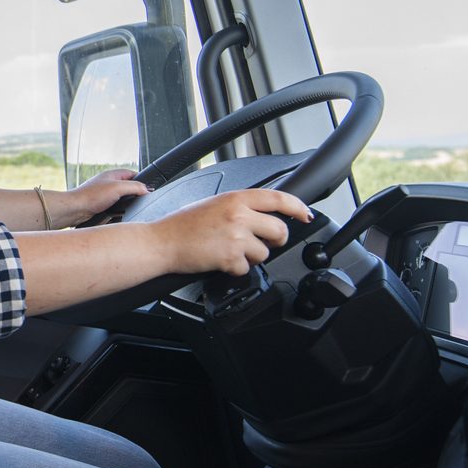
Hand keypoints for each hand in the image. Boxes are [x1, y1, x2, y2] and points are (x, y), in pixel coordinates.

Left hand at [58, 169, 148, 226]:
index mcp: (112, 175)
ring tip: (128, 207)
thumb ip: (134, 187)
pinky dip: (118, 210)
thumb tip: (147, 189)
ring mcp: (104, 195)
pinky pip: (115, 207)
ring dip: (126, 203)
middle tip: (140, 199)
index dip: (141, 179)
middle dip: (134, 193)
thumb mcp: (117, 188)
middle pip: (128, 186)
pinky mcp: (101, 205)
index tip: (149, 188)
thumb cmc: (90, 196)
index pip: (132, 173)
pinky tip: (119, 214)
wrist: (75, 209)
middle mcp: (108, 183)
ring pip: (122, 198)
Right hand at [154, 188, 312, 275]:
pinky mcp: (231, 257)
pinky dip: (235, 269)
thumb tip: (263, 215)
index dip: (297, 207)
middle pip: (279, 230)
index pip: (279, 198)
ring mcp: (236, 236)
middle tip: (264, 242)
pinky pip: (247, 268)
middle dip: (275, 240)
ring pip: (264, 252)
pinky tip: (220, 260)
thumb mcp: (214, 203)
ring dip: (251, 256)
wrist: (162, 242)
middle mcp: (239, 215)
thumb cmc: (182, 224)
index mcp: (236, 198)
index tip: (305, 215)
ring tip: (230, 250)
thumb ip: (240, 207)